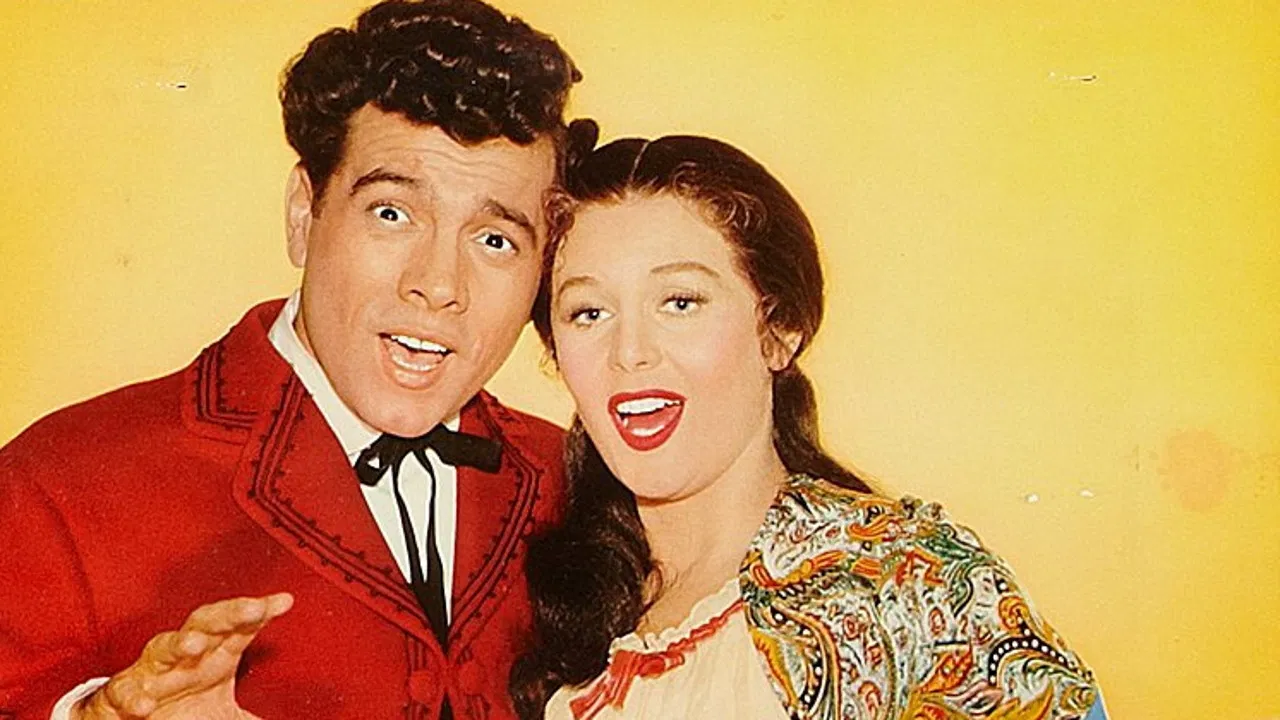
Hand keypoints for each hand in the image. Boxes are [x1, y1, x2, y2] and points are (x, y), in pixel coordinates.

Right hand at [72, 593, 293, 719]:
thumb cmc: (183, 708)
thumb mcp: (225, 714)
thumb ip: (252, 717)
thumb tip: (287, 719)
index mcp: (213, 654)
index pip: (240, 627)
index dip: (260, 612)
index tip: (284, 601)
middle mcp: (184, 654)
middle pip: (207, 623)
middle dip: (228, 614)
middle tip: (252, 609)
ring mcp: (151, 671)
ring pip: (163, 647)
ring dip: (178, 644)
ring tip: (195, 645)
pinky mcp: (120, 693)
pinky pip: (123, 691)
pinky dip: (133, 696)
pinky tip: (145, 705)